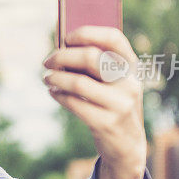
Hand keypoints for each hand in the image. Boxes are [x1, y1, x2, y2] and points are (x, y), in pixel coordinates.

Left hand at [42, 25, 146, 178]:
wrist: (128, 145)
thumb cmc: (112, 104)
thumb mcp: (114, 82)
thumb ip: (95, 65)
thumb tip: (60, 47)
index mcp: (132, 67)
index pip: (113, 38)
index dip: (87, 33)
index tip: (66, 37)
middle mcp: (129, 83)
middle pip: (91, 57)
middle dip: (62, 56)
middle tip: (47, 61)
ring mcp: (120, 104)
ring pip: (78, 82)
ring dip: (56, 78)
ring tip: (47, 78)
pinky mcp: (106, 123)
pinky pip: (74, 104)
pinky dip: (58, 95)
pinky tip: (54, 93)